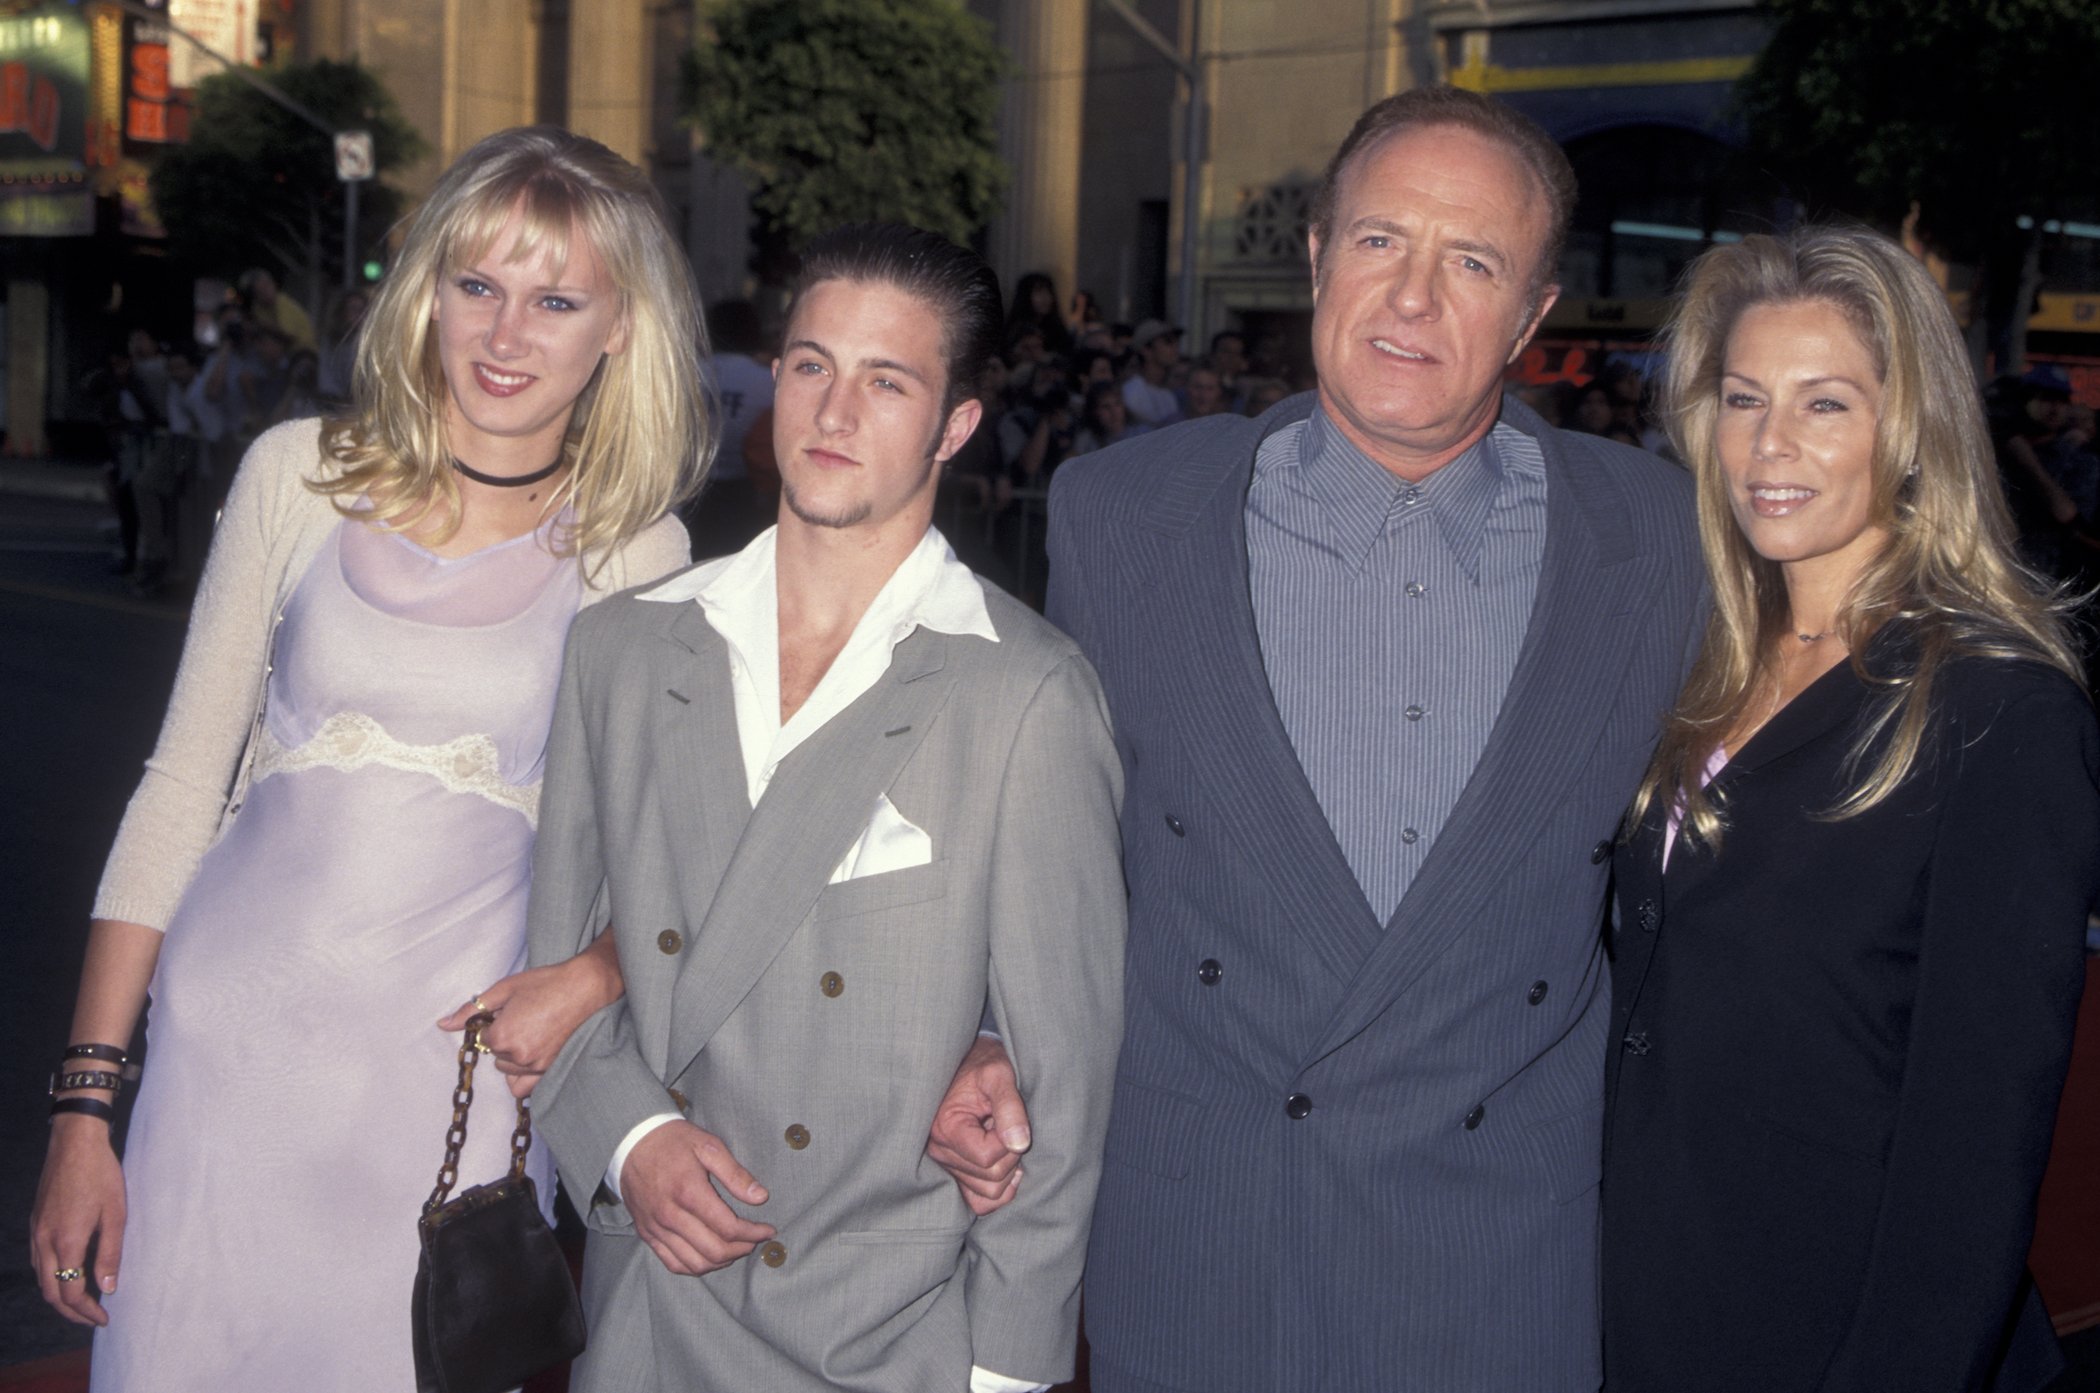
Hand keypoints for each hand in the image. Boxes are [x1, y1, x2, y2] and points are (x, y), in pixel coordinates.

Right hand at [31, 1117, 125, 1325]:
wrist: (74, 1143)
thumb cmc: (101, 1174)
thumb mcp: (116, 1214)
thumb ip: (111, 1253)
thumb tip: (108, 1288)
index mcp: (66, 1241)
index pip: (70, 1292)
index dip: (86, 1311)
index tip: (103, 1318)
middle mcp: (44, 1241)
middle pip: (50, 1291)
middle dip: (70, 1311)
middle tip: (93, 1318)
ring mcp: (36, 1232)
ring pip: (41, 1278)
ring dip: (59, 1295)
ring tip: (83, 1301)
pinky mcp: (35, 1222)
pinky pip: (38, 1261)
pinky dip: (51, 1276)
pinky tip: (68, 1274)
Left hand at [439, 946, 621, 1097]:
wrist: (585, 987)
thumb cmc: (545, 983)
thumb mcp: (504, 989)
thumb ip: (471, 1010)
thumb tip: (443, 1025)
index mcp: (502, 1036)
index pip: (482, 1038)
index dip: (492, 1022)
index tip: (508, 1010)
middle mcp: (517, 1055)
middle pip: (495, 1055)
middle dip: (502, 1038)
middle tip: (520, 1018)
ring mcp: (536, 1065)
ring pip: (508, 1070)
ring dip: (511, 1056)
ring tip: (527, 1034)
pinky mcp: (550, 1069)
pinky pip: (524, 1086)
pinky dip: (522, 1074)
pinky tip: (530, 1054)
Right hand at [620, 1121, 773, 1275]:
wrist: (631, 1142)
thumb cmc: (673, 1141)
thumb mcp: (708, 1146)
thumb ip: (735, 1174)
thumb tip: (761, 1197)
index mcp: (689, 1192)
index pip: (728, 1227)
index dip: (753, 1233)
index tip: (768, 1230)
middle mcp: (670, 1215)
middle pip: (714, 1250)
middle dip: (742, 1249)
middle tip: (755, 1240)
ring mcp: (656, 1228)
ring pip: (695, 1263)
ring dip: (722, 1262)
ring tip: (736, 1249)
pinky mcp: (647, 1234)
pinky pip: (673, 1263)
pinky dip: (696, 1267)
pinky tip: (710, 1256)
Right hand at [927, 1036, 1029, 1215]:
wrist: (969, 1061)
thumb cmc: (983, 1064)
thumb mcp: (999, 1075)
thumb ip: (1010, 1107)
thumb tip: (1020, 1144)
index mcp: (945, 1128)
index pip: (987, 1157)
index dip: (1008, 1141)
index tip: (1010, 1117)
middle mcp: (939, 1151)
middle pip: (990, 1178)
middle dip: (1011, 1155)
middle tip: (1011, 1126)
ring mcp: (946, 1164)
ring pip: (988, 1193)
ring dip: (1007, 1170)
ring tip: (1005, 1139)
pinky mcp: (955, 1171)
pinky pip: (979, 1201)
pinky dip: (999, 1190)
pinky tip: (1007, 1163)